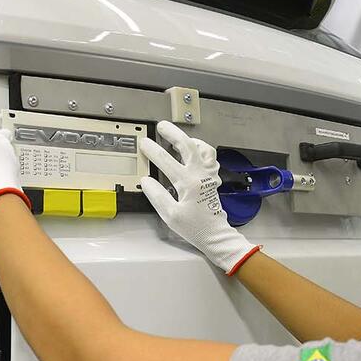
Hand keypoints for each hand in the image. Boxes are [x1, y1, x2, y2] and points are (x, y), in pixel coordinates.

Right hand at [139, 121, 260, 274]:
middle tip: (162, 126)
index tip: (144, 143)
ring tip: (178, 137)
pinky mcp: (212, 177)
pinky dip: (201, 148)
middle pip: (187, 145)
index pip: (167, 161)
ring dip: (189, 139)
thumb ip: (157, 196)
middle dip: (173, 133)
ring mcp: (208, 174)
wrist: (215, 234)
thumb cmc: (195, 227)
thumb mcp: (171, 216)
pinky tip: (193, 150)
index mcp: (188, 183)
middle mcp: (200, 175)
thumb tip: (146, 181)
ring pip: (202, 148)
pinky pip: (209, 156)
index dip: (153, 150)